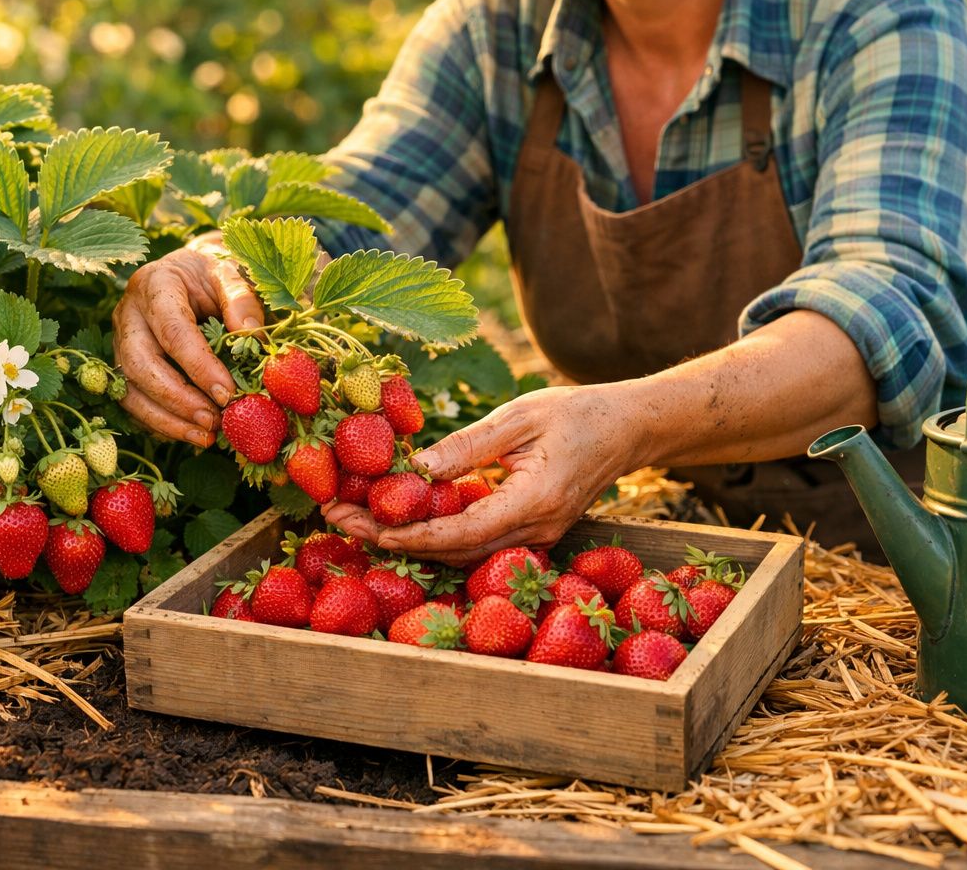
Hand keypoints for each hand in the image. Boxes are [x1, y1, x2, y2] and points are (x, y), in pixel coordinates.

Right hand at [112, 233, 263, 445]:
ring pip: (130, 390)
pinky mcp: (123, 365)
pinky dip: (161, 423)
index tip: (228, 393)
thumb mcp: (231, 272)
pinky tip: (192, 433)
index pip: (173, 331)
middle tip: (214, 421)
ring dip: (167, 420)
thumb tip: (252, 334)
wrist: (189, 273)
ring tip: (206, 436)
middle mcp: (129, 313)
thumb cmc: (212, 274)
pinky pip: (133, 402)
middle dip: (177, 399)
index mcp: (156, 284)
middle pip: (141, 364)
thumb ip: (241, 299)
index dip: (199, 366)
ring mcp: (121, 341)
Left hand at [323, 384, 641, 564]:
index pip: (460, 532)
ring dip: (409, 540)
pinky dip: (435, 534)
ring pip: (461, 553)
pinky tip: (399, 516)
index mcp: (534, 502)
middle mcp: (535, 530)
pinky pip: (476, 542)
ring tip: (355, 519)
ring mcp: (535, 536)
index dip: (409, 533)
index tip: (364, 525)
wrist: (629, 428)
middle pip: (453, 551)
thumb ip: (466, 447)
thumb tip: (413, 470)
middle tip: (337, 519)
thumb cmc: (577, 413)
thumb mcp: (518, 417)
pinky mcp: (530, 531)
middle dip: (393, 539)